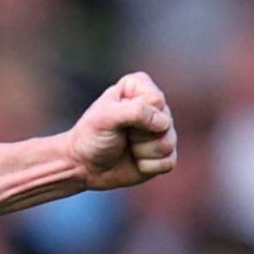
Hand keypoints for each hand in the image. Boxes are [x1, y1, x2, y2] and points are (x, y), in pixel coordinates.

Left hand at [61, 72, 177, 191]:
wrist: (84, 166)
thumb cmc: (91, 136)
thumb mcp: (105, 118)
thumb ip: (135, 111)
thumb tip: (163, 123)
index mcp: (139, 87)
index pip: (156, 100)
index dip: (138, 114)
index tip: (117, 118)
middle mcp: (154, 107)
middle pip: (165, 122)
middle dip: (140, 135)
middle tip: (121, 134)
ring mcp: (162, 130)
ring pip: (168, 143)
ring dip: (142, 151)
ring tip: (127, 146)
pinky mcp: (164, 154)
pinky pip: (168, 162)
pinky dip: (148, 166)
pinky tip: (135, 160)